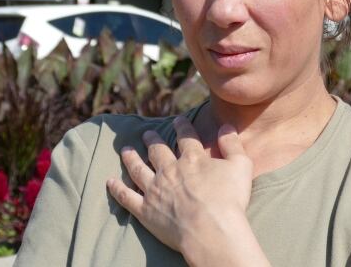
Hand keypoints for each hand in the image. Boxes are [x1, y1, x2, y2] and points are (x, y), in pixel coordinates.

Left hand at [107, 117, 266, 265]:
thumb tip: (225, 126)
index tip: (177, 119)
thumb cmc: (229, 199)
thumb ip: (232, 144)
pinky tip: (109, 182)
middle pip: (157, 150)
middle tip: (146, 134)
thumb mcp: (241, 166)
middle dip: (152, 140)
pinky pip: (126, 197)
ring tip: (126, 150)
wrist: (211, 230)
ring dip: (131, 158)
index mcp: (193, 159)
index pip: (186, 137)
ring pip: (138, 169)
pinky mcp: (145, 210)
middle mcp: (170, 170)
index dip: (182, 126)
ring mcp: (155, 189)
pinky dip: (117, 188)